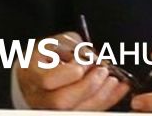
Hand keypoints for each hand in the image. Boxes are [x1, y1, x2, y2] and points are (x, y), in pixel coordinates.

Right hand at [16, 31, 130, 110]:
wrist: (39, 69)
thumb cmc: (49, 53)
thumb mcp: (59, 42)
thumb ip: (75, 49)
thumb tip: (93, 60)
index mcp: (31, 72)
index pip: (48, 80)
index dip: (70, 72)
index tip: (85, 61)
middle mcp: (38, 96)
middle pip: (62, 101)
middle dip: (88, 86)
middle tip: (103, 71)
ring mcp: (51, 109)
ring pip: (77, 110)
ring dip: (101, 95)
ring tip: (114, 79)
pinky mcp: (69, 111)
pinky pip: (89, 111)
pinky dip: (108, 99)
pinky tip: (120, 87)